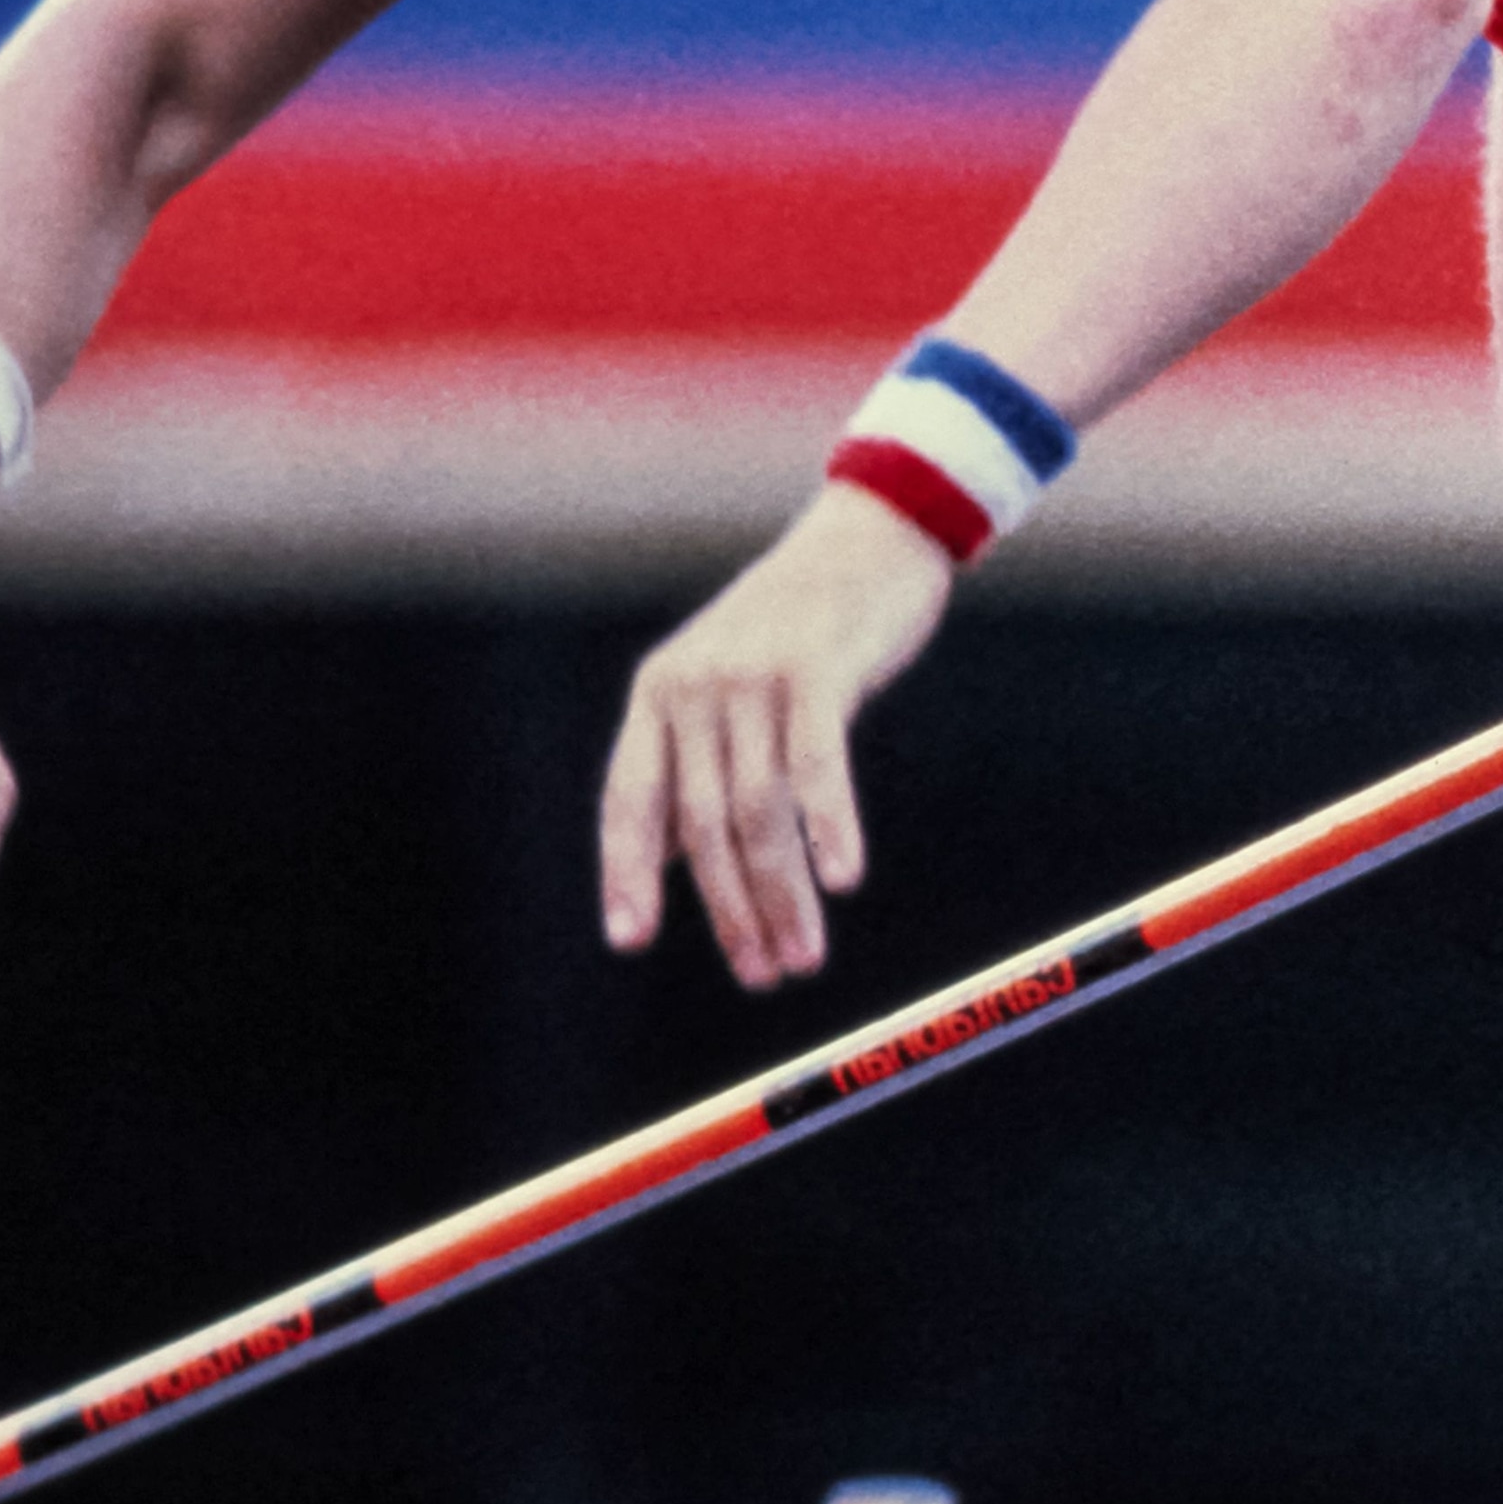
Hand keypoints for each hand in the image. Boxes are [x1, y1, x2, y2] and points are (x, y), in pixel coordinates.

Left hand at [600, 486, 956, 987]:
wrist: (875, 531)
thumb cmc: (810, 622)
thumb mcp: (735, 683)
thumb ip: (705, 758)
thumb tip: (684, 862)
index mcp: (661, 692)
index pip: (630, 800)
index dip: (627, 873)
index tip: (630, 942)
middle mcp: (694, 684)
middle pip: (702, 823)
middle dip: (731, 909)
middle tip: (765, 972)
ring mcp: (751, 674)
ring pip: (759, 810)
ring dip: (783, 894)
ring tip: (804, 954)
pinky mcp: (813, 667)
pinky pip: (815, 767)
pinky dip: (829, 827)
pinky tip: (844, 877)